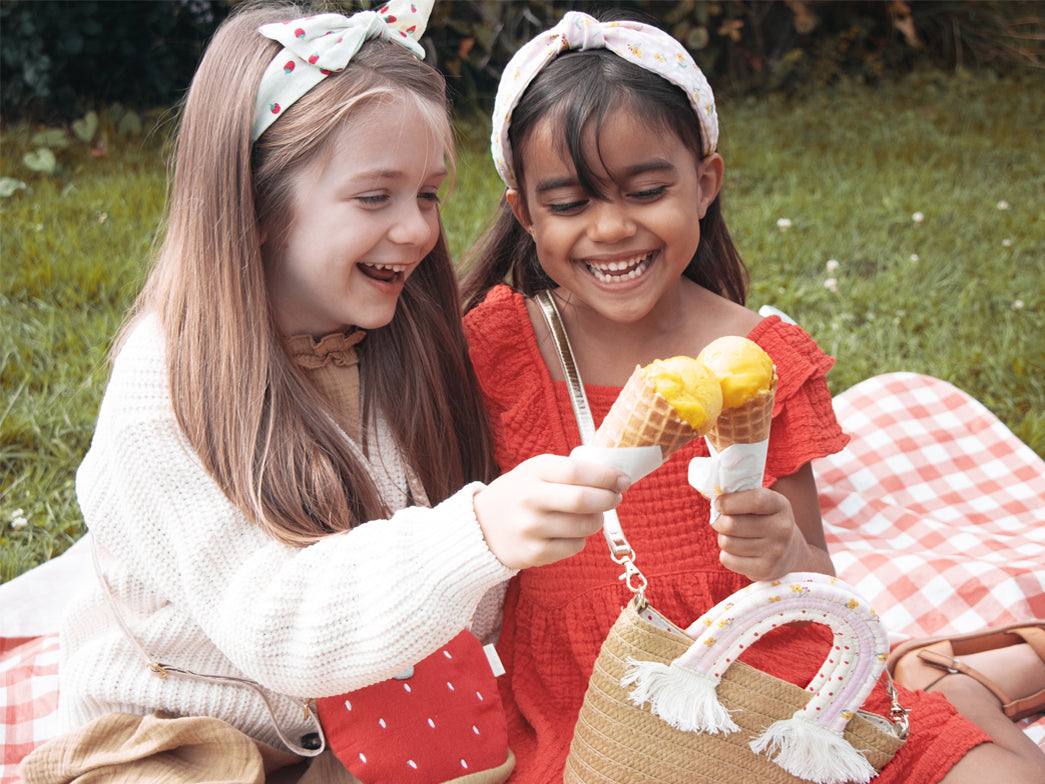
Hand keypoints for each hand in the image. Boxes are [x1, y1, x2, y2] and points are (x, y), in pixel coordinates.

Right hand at [474, 454, 627, 569]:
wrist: (480, 527)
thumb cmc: (519, 494)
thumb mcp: (535, 471)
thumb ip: (569, 471)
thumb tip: (615, 478)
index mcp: (533, 472)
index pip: (577, 472)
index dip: (606, 476)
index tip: (623, 480)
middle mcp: (529, 499)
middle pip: (583, 500)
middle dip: (608, 499)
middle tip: (615, 498)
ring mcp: (530, 529)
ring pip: (584, 526)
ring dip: (597, 520)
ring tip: (592, 515)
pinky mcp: (533, 554)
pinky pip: (575, 546)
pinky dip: (581, 539)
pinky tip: (570, 532)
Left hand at [712, 488, 807, 581]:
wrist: (790, 553)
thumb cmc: (764, 520)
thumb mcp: (763, 502)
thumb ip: (741, 496)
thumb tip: (714, 496)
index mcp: (780, 505)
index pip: (755, 500)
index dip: (729, 502)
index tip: (719, 504)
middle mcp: (781, 529)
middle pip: (731, 524)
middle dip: (719, 522)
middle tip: (722, 521)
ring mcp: (775, 551)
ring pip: (727, 543)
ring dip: (723, 539)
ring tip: (734, 537)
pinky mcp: (764, 570)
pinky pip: (727, 560)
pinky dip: (726, 555)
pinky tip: (739, 552)